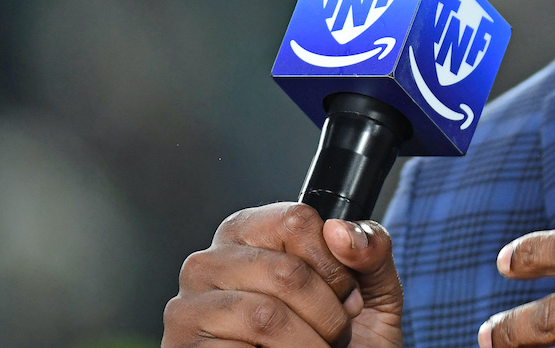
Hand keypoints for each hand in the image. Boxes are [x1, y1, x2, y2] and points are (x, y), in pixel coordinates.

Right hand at [163, 202, 402, 347]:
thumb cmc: (342, 339)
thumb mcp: (370, 288)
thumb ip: (370, 248)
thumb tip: (341, 231)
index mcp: (249, 231)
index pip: (296, 220)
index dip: (334, 264)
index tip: (346, 293)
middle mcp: (209, 261)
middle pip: (286, 271)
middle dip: (328, 312)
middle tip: (335, 332)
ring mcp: (188, 306)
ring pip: (266, 317)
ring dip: (308, 343)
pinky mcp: (184, 347)